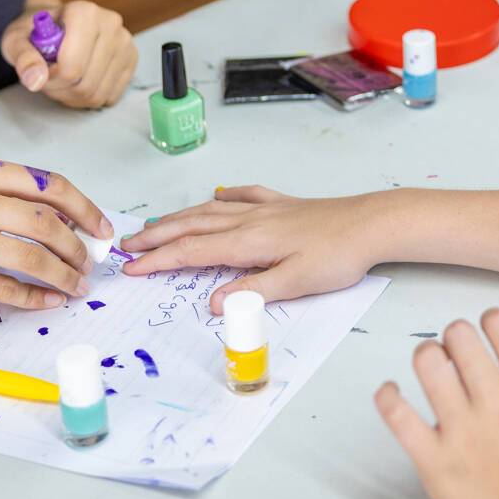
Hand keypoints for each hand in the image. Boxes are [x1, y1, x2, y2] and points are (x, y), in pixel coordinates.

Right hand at [0, 157, 112, 308]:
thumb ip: (5, 200)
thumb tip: (68, 223)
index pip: (47, 184)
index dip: (84, 208)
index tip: (102, 229)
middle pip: (45, 221)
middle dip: (78, 247)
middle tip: (90, 265)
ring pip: (30, 256)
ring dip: (62, 276)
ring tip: (75, 287)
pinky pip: (4, 288)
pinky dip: (33, 298)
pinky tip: (46, 302)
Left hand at [1, 0, 137, 107]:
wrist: (55, 25)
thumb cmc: (36, 32)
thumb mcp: (16, 40)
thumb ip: (23, 58)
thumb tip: (35, 80)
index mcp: (85, 12)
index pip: (71, 67)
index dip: (50, 78)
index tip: (40, 71)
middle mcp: (111, 24)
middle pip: (85, 85)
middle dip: (60, 90)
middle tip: (47, 79)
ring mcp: (125, 42)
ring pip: (98, 94)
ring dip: (73, 97)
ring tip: (61, 81)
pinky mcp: (132, 59)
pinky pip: (110, 96)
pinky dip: (90, 98)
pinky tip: (79, 83)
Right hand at [119, 185, 389, 313]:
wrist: (372, 223)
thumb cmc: (338, 255)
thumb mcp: (295, 283)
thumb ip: (252, 293)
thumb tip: (213, 303)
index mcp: (249, 241)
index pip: (192, 251)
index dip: (158, 260)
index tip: (131, 268)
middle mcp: (250, 219)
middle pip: (192, 226)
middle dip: (156, 235)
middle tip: (126, 244)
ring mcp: (266, 208)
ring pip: (211, 210)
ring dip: (179, 217)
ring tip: (156, 223)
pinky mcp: (284, 205)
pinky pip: (245, 196)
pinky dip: (225, 196)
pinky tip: (218, 195)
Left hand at [375, 311, 498, 498]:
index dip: (490, 321)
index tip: (487, 333)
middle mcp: (498, 404)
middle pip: (459, 337)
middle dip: (457, 339)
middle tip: (459, 357)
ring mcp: (462, 432)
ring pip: (427, 363)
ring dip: (427, 359)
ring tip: (433, 372)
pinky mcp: (432, 461)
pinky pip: (396, 413)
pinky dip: (388, 396)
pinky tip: (393, 394)